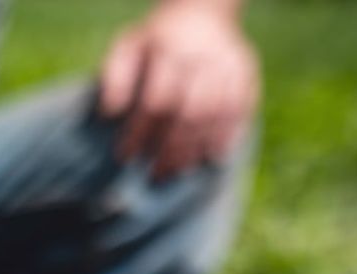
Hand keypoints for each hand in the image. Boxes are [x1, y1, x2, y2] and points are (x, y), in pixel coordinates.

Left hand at [100, 0, 258, 178]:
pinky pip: (240, 113)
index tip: (126, 156)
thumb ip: (116, 77)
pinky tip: (211, 159)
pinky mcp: (247, 75)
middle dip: (170, 150)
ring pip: (215, 118)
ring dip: (196, 150)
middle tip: (155, 175)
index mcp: (170, 51)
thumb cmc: (156, 40)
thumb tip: (109, 113)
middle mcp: (203, 59)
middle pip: (189, 114)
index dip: (140, 132)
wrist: (203, 13)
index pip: (155, 101)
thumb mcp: (128, 47)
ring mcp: (229, 67)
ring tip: (177, 172)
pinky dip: (226, 138)